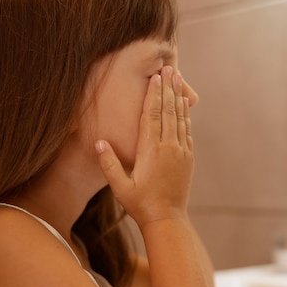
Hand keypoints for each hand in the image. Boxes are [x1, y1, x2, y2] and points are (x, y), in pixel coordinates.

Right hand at [95, 66, 193, 227]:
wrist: (167, 218)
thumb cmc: (140, 204)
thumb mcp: (119, 187)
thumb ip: (108, 164)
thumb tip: (97, 142)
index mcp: (151, 151)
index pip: (151, 116)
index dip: (153, 95)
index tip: (155, 77)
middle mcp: (168, 148)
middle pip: (168, 111)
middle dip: (168, 88)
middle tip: (169, 68)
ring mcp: (181, 152)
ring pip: (180, 118)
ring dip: (178, 97)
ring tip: (178, 79)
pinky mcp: (188, 158)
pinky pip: (187, 131)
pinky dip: (185, 115)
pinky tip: (184, 104)